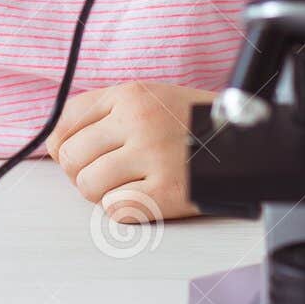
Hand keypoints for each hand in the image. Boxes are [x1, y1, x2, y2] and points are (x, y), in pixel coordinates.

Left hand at [45, 81, 217, 222]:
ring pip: (89, 186)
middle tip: (104, 176)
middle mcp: (137, 121)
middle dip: (82, 173)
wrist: (248, 143)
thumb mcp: (151, 98)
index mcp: (130, 94)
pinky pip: (117, 209)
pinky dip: (126, 208)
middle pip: (71, 158)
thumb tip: (56, 144)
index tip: (75, 155)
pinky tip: (146, 196)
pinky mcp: (168, 190)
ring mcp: (153, 155)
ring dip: (103, 193)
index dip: (63, 146)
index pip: (65, 122)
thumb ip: (106, 113)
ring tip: (128, 186)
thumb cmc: (194, 124)